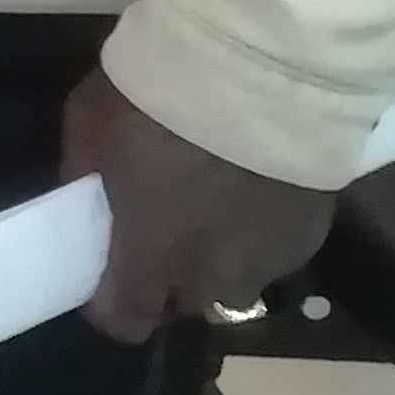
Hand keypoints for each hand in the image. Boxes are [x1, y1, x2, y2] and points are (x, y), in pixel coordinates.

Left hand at [62, 71, 334, 342]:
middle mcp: (209, 275)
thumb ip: (84, 173)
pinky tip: (254, 194)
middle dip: (167, 278)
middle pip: (183, 302)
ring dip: (218, 259)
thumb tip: (87, 194)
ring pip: (234, 282)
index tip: (104, 282)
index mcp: (149, 255)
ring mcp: (266, 261)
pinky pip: (274, 253)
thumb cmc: (157, 99)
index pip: (125, 320)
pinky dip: (259, 234)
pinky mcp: (309, 238)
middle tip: (161, 230)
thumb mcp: (89, 125)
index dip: (111, 307)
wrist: (258, 74)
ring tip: (214, 209)